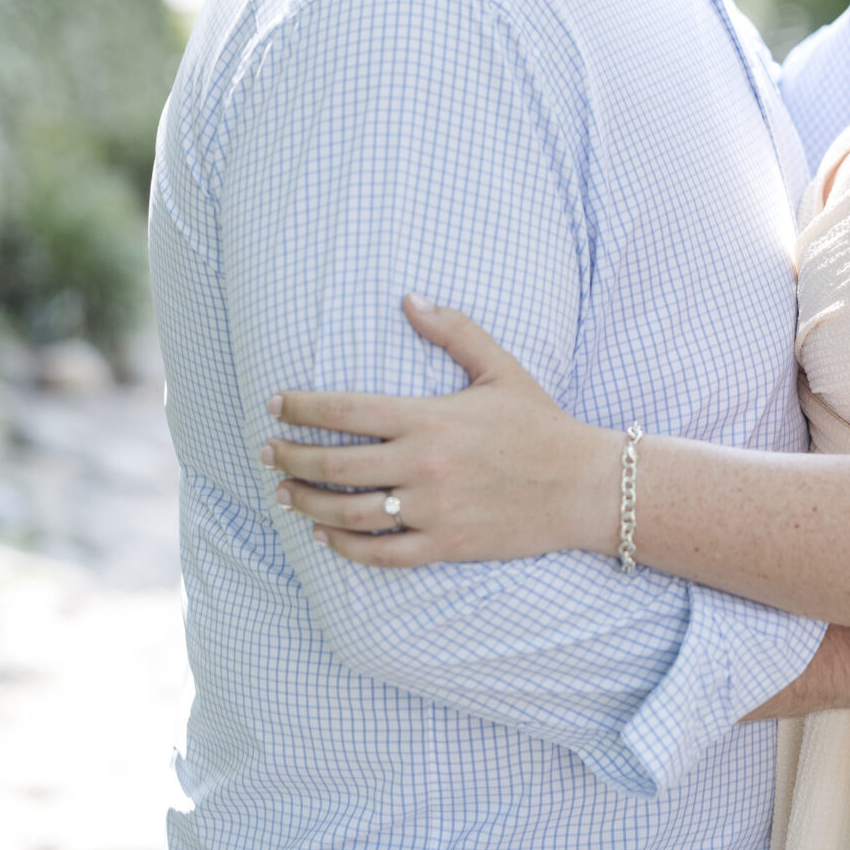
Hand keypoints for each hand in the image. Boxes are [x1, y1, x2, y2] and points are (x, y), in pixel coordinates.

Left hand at [262, 302, 617, 566]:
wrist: (583, 486)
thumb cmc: (540, 423)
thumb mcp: (501, 368)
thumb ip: (454, 330)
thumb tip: (409, 297)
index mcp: (429, 418)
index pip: (345, 411)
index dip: (301, 408)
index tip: (274, 405)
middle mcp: (423, 465)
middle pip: (334, 464)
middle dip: (289, 458)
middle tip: (266, 453)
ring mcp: (431, 509)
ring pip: (348, 512)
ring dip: (306, 504)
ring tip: (284, 495)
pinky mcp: (445, 544)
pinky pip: (381, 553)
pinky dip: (345, 547)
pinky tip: (326, 536)